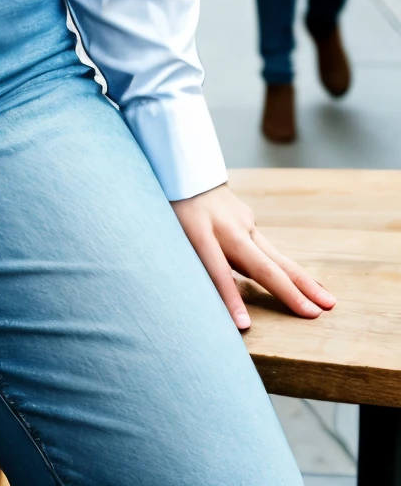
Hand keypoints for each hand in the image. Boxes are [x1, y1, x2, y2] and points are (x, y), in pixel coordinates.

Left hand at [171, 184, 333, 330]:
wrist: (186, 173)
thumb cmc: (174, 213)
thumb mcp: (171, 237)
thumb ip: (190, 264)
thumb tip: (203, 302)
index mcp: (199, 233)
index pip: (216, 270)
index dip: (230, 299)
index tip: (244, 326)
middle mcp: (228, 228)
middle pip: (260, 263)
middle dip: (287, 291)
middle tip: (313, 314)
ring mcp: (243, 223)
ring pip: (277, 257)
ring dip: (304, 283)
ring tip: (327, 304)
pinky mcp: (250, 221)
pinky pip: (272, 252)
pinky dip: (292, 271)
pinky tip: (313, 288)